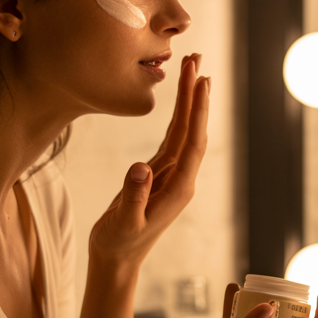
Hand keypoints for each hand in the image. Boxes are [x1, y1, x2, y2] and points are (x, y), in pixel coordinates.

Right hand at [88, 53, 209, 268]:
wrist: (117, 258)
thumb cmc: (118, 243)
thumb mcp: (123, 223)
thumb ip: (133, 197)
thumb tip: (141, 168)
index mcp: (179, 188)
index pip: (193, 143)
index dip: (198, 112)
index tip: (200, 82)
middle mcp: (182, 178)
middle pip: (194, 129)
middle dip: (196, 95)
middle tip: (196, 59)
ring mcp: (173, 174)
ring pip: (185, 130)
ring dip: (189, 100)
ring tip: (191, 67)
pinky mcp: (160, 172)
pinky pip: (173, 137)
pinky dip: (178, 115)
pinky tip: (181, 98)